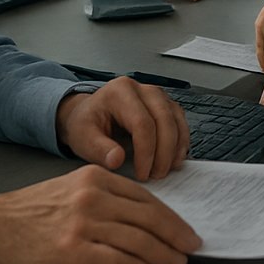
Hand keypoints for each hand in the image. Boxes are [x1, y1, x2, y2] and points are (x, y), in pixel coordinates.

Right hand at [0, 164, 200, 263]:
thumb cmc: (32, 211)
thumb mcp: (72, 189)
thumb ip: (106, 199)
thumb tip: (143, 224)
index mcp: (95, 178)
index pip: (145, 197)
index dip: (170, 217)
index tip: (184, 230)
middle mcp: (92, 196)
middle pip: (148, 217)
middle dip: (175, 235)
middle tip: (190, 248)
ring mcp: (83, 223)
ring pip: (138, 240)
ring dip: (162, 255)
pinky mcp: (74, 250)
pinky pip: (118, 261)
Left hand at [56, 76, 189, 180]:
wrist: (87, 116)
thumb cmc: (85, 124)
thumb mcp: (83, 138)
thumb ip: (99, 149)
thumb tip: (117, 160)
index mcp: (120, 91)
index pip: (142, 122)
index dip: (146, 151)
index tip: (142, 173)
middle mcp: (141, 88)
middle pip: (164, 118)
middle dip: (163, 151)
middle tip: (156, 175)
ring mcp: (156, 95)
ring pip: (175, 119)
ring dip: (175, 147)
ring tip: (165, 169)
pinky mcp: (165, 104)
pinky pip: (180, 121)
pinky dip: (181, 141)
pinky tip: (174, 158)